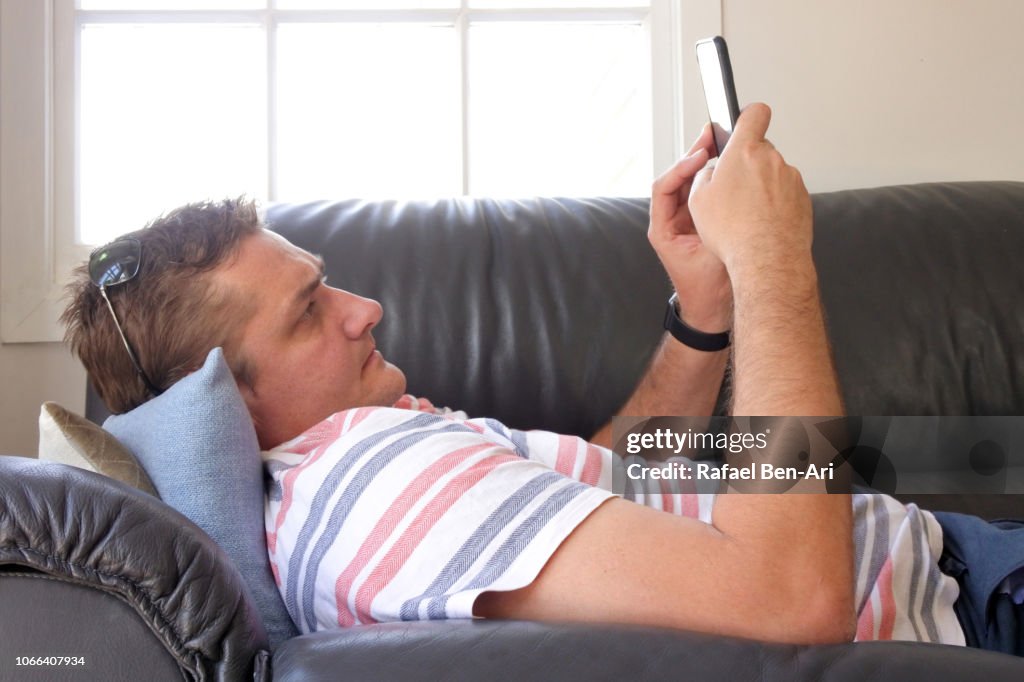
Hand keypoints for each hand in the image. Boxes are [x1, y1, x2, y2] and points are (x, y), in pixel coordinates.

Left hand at [648, 124, 732, 331]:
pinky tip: (726, 163)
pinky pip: (701, 192)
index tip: (701, 156)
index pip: (664, 188)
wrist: (712, 310)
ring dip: (704, 162)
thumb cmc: (707, 289)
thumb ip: (713, 226)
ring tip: (719, 140)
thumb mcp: (711, 255)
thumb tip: (721, 192)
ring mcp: (683, 221)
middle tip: (710, 133)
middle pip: (676, 179)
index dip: (681, 168)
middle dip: (693, 155)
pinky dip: (712, 177)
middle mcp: (670, 222)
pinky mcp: (698, 221)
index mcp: (663, 230)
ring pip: (690, 182)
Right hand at [687, 103, 812, 276]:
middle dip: (747, 166)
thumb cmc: (733, 231)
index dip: (748, 116)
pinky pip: (785, 195)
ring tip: (747, 216)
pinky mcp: (802, 199)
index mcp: (744, 152)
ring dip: (761, 189)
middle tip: (733, 191)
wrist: (766, 260)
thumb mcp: (698, 200)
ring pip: (772, 176)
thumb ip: (705, 175)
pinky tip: (762, 224)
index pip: (754, 114)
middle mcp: (772, 160)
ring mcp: (791, 180)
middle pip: (760, 151)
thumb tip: (713, 172)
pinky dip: (775, 205)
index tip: (743, 123)